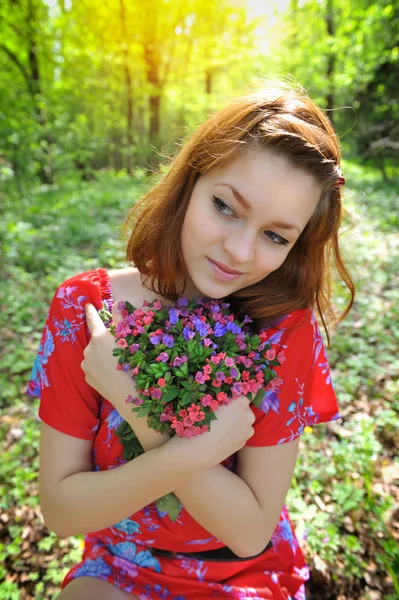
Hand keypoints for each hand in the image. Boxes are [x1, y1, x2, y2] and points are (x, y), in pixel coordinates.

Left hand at [81, 303, 168, 449]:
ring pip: (94, 355)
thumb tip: (116, 306)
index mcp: (100, 338)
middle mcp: (88, 350)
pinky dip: (101, 368)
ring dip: (103, 356)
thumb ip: (121, 322)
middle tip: (120, 349)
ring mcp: (86, 365)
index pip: (93, 320)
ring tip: (119, 365)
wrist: (131, 397)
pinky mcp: (87, 378)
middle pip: (96, 340)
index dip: (91, 311)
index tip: (88, 304)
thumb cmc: (135, 367)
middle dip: (105, 341)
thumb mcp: (131, 342)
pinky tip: (113, 374)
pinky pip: (93, 368)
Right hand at [165, 395, 254, 470]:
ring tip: (221, 426)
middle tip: (222, 411)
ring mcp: (248, 431)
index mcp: (241, 403)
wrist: (198, 451)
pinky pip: (241, 432)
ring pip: (244, 420)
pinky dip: (235, 431)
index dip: (243, 391)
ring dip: (237, 420)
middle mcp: (248, 416)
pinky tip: (222, 436)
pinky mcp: (244, 443)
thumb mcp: (211, 403)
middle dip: (237, 407)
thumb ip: (225, 397)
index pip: (250, 392)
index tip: (235, 393)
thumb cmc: (200, 423)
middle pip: (246, 407)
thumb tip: (230, 395)